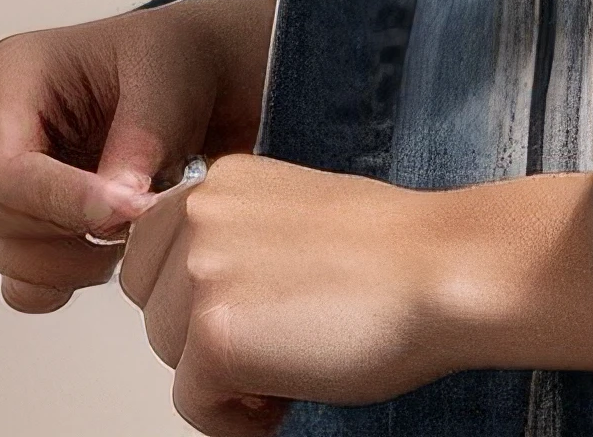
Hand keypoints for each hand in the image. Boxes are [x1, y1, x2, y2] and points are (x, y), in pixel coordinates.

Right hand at [0, 0, 278, 313]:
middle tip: (148, 210)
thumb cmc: (172, 62)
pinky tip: (109, 240)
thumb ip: (140, 143)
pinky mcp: (6, 227)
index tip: (133, 210)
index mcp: (8, 72)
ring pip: (11, 259)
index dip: (66, 203)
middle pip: (3, 219)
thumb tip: (115, 211)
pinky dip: (70, 278)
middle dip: (82, 229)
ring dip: (82, 257)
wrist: (183, 78)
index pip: (8, 170)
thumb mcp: (169, 80)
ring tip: (136, 216)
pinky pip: (22, 285)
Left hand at [119, 154, 592, 433]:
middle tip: (274, 343)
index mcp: (222, 179)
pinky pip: (193, 405)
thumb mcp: (292, 216)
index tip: (248, 312)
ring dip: (220, 377)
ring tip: (292, 364)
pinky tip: (290, 393)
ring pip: (167, 356)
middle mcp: (200, 212)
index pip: (152, 253)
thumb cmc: (392, 255)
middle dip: (198, 336)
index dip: (192, 297)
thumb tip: (199, 289)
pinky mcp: (213, 333)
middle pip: (151, 306)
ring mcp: (201, 271)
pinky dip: (236, 420)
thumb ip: (237, 234)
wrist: (442, 271)